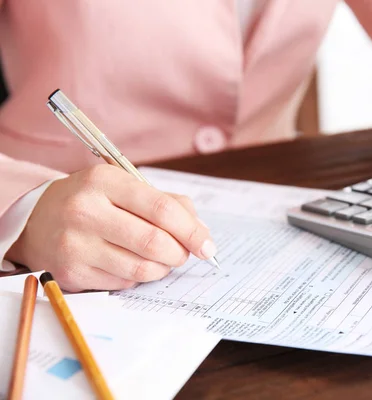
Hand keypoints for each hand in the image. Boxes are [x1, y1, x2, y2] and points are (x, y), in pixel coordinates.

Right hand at [6, 165, 216, 291]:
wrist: (37, 221)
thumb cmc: (93, 202)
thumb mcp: (125, 187)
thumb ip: (168, 203)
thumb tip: (201, 231)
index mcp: (105, 182)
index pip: (161, 209)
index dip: (192, 230)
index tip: (207, 245)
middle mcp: (86, 211)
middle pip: (154, 242)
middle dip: (180, 253)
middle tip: (184, 254)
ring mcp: (76, 245)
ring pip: (141, 268)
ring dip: (162, 268)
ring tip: (161, 259)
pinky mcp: (72, 273)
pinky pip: (124, 283)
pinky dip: (138, 277)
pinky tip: (130, 263)